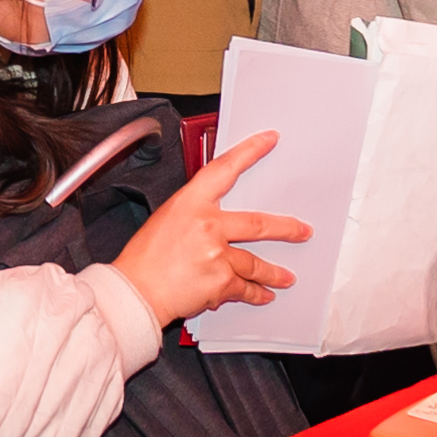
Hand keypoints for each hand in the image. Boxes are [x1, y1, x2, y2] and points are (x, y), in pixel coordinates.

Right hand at [117, 132, 306, 329]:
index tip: (268, 141)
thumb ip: (194, 215)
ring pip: (255, 262)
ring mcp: (217, 254)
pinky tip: (264, 295)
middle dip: (286, 229)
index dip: (250, 152)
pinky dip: (256, 293)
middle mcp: (207, 225)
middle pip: (258, 223)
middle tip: (302, 231)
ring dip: (274, 272)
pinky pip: (246, 287)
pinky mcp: (221, 282)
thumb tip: (218, 222)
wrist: (135, 293)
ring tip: (286, 277)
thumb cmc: (142, 260)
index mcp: (190, 202)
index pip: (224, 168)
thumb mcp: (164, 221)